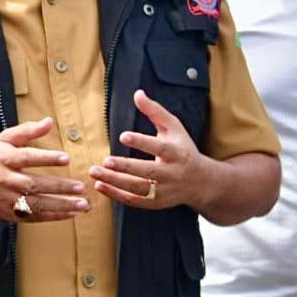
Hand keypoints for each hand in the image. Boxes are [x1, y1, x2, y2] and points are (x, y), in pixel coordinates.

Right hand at [0, 117, 89, 223]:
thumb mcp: (3, 140)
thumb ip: (27, 130)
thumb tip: (49, 121)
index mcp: (3, 158)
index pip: (27, 157)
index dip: (47, 158)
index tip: (67, 158)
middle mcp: (5, 180)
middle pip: (34, 184)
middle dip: (59, 187)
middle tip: (80, 186)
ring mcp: (7, 199)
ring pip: (36, 204)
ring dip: (61, 205)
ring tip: (82, 204)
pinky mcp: (11, 214)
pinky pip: (35, 217)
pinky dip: (54, 217)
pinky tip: (71, 213)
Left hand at [89, 89, 205, 209]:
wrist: (201, 183)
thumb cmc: (183, 149)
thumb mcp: (174, 127)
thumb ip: (155, 111)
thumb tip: (137, 94)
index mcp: (177, 153)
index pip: (159, 148)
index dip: (141, 142)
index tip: (123, 136)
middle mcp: (171, 174)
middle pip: (148, 172)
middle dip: (126, 167)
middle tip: (105, 160)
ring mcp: (164, 191)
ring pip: (138, 189)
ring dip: (115, 182)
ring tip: (95, 172)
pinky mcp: (156, 203)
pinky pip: (134, 201)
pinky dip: (116, 195)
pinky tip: (100, 185)